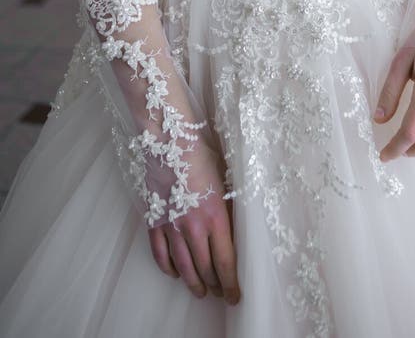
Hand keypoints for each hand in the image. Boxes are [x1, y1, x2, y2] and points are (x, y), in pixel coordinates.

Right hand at [147, 143, 240, 304]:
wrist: (171, 142)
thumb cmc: (202, 157)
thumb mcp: (226, 183)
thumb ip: (229, 210)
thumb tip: (235, 231)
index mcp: (216, 217)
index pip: (225, 262)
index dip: (231, 284)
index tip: (235, 296)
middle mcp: (193, 227)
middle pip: (205, 268)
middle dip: (215, 285)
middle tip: (220, 293)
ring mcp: (172, 226)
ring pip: (183, 266)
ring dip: (193, 283)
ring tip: (200, 291)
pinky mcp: (155, 221)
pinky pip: (160, 254)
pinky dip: (167, 268)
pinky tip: (174, 273)